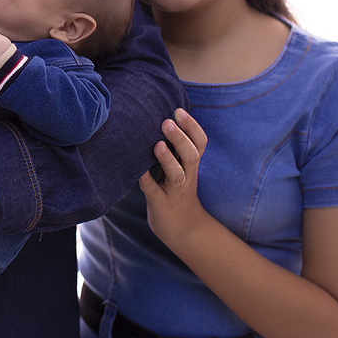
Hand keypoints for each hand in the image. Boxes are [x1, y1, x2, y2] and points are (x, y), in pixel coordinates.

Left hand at [137, 108, 210, 244]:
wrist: (182, 228)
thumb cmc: (176, 189)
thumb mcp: (180, 166)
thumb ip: (175, 146)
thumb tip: (160, 115)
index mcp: (191, 164)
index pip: (200, 143)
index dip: (192, 127)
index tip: (179, 110)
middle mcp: (186, 176)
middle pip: (191, 155)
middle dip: (181, 138)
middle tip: (167, 121)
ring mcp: (174, 191)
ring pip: (177, 175)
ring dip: (168, 160)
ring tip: (158, 144)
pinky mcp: (160, 204)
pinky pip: (154, 192)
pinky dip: (147, 182)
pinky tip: (138, 172)